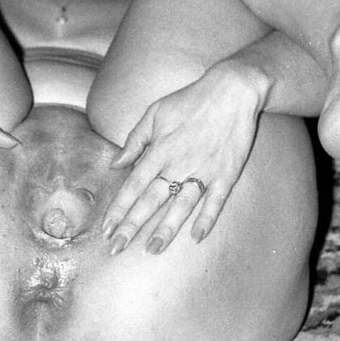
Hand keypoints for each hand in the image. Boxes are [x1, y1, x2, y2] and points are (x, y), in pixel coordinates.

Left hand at [102, 62, 264, 254]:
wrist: (233, 91)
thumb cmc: (190, 100)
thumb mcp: (154, 113)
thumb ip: (134, 140)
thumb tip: (115, 163)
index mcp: (159, 150)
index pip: (133, 186)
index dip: (119, 209)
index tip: (106, 229)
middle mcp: (178, 163)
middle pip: (151, 200)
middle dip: (132, 226)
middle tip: (117, 248)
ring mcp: (204, 170)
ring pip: (181, 205)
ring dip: (166, 229)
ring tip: (152, 249)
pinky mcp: (226, 174)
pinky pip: (215, 201)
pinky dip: (207, 219)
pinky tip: (196, 237)